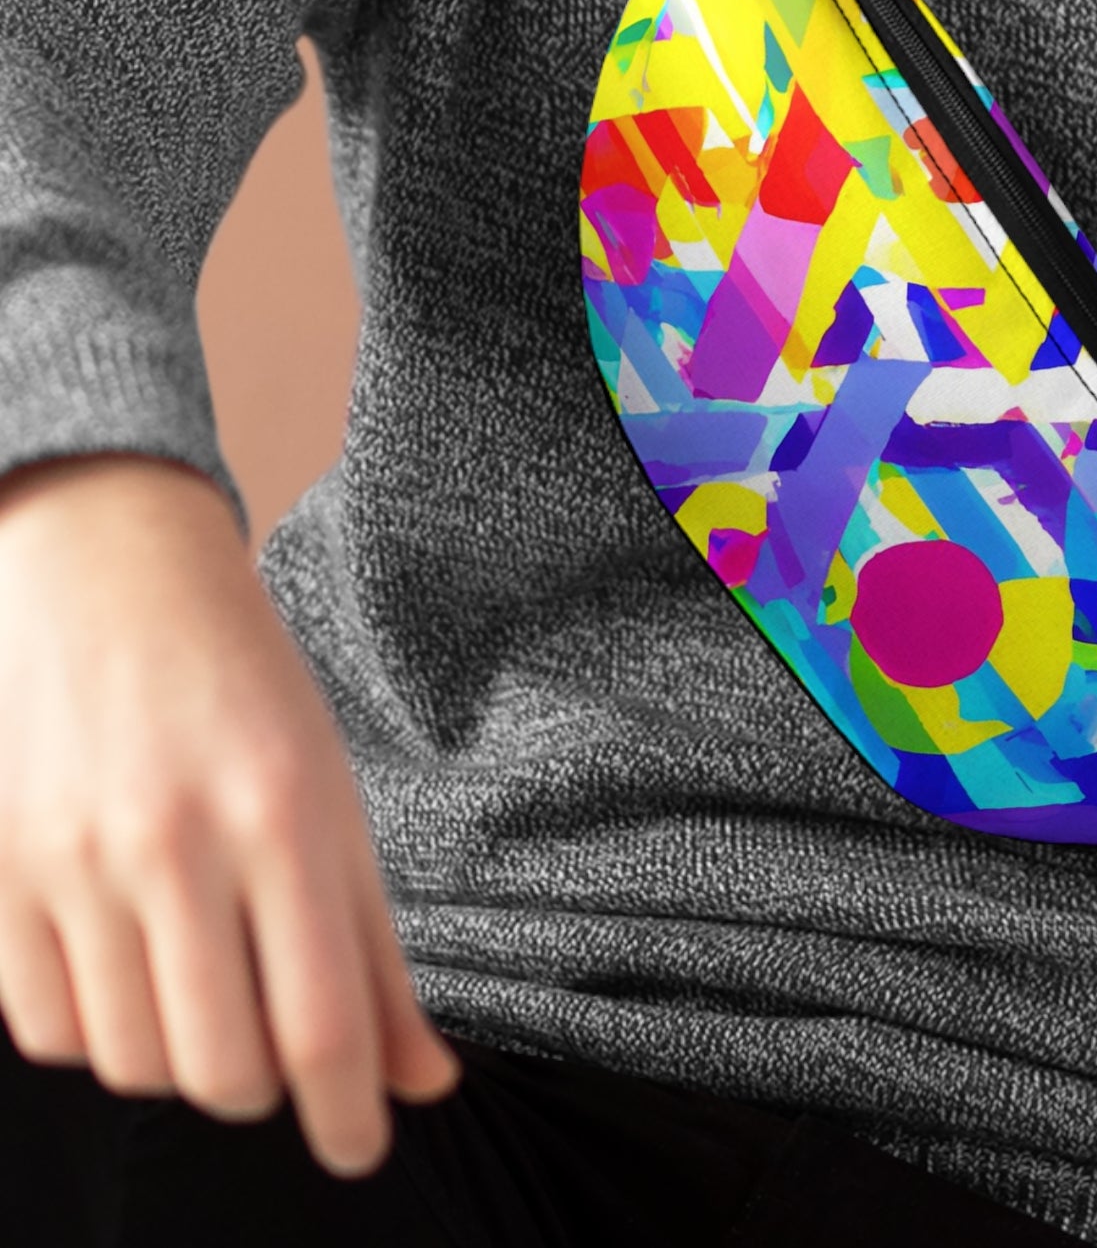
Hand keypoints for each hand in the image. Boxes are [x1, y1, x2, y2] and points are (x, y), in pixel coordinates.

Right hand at [0, 452, 461, 1176]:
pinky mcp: (1, 881)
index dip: (348, 1115)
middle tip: (281, 1045)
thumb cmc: (248, 692)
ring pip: (135, 1064)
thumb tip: (423, 1081)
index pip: (322, 1021)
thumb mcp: (337, 800)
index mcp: (286, 816)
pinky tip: (134, 970)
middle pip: (224, 1069)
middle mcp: (178, 845)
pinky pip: (49, 1031)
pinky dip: (103, 1031)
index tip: (363, 1146)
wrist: (114, 580)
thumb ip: (375, 950)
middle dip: (267, 1089)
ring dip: (185, 1061)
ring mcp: (76, 865)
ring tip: (209, 993)